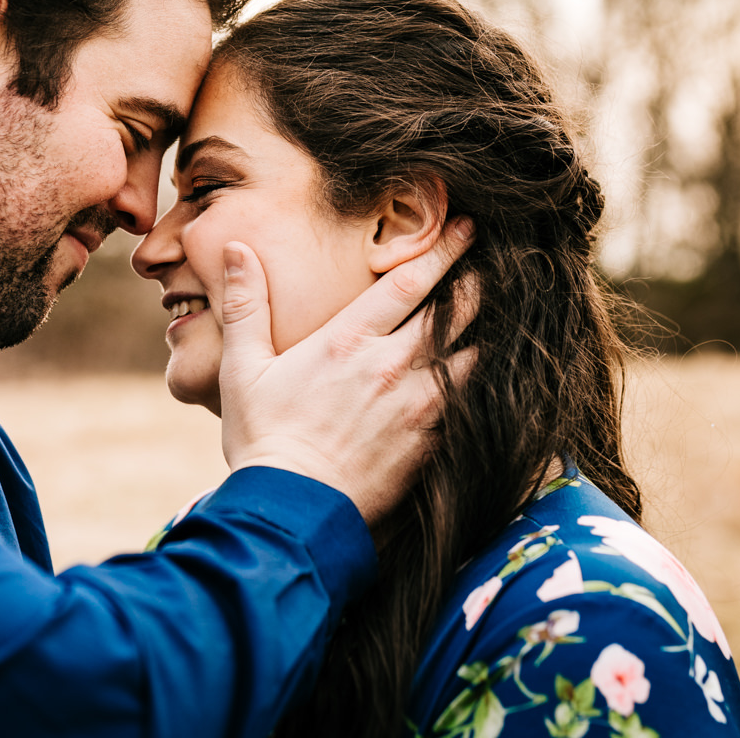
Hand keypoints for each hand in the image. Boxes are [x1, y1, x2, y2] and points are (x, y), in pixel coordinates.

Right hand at [217, 217, 476, 525]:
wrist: (293, 512)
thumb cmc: (264, 439)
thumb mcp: (243, 367)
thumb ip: (247, 304)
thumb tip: (238, 249)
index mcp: (348, 341)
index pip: (408, 282)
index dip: (442, 250)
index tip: (466, 227)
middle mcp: (391, 367)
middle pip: (452, 312)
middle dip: (475, 282)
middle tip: (493, 261)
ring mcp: (417, 406)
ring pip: (470, 356)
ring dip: (485, 332)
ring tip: (501, 315)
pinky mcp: (430, 443)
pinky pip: (469, 403)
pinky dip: (480, 383)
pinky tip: (486, 377)